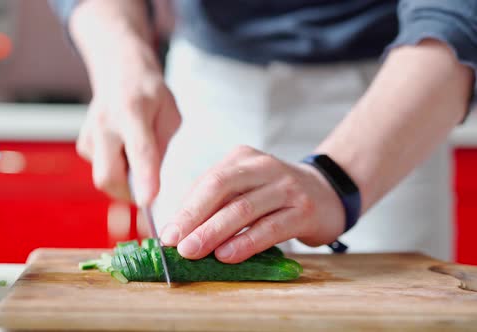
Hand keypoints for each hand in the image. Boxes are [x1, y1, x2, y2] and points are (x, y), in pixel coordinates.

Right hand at [75, 40, 180, 204]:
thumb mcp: (170, 113)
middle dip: (129, 192)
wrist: (118, 70)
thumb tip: (150, 183)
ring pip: (104, 178)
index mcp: (133, 110)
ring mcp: (89, 134)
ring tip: (135, 153)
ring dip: (124, 179)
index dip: (145, 178)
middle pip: (108, 176)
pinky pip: (100, 170)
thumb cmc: (151, 94)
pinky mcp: (83, 144)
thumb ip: (161, 147)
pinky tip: (123, 148)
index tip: (148, 201)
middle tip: (149, 186)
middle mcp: (105, 123)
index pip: (139, 150)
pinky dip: (116, 169)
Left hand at [160, 146, 344, 262]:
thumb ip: (214, 202)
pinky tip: (227, 255)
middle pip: (222, 188)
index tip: (167, 234)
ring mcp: (287, 187)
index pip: (208, 181)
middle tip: (176, 243)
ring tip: (193, 251)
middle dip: (194, 217)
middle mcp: (264, 167)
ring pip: (244, 208)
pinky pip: (270, 228)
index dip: (185, 208)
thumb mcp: (244, 188)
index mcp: (242, 158)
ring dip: (214, 232)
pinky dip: (246, 243)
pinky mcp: (305, 210)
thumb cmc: (274, 195)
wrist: (327, 193)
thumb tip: (177, 228)